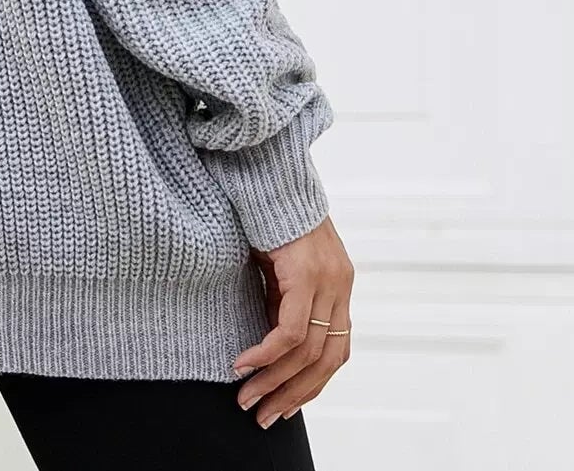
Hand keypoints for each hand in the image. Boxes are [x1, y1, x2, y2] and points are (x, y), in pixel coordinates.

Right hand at [232, 213, 352, 429]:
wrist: (269, 169)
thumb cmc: (269, 212)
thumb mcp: (279, 264)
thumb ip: (282, 297)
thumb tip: (268, 338)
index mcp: (338, 285)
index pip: (335, 352)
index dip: (311, 385)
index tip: (284, 405)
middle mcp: (340, 286)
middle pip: (325, 361)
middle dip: (292, 394)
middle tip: (264, 417)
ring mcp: (327, 280)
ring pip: (308, 352)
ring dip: (274, 381)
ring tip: (247, 399)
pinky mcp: (305, 272)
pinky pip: (289, 330)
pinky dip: (266, 354)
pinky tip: (244, 364)